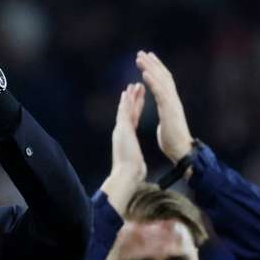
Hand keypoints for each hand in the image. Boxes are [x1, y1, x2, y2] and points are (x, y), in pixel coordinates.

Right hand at [100, 83, 146, 215]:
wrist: (126, 174)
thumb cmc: (132, 172)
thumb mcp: (135, 163)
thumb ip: (136, 161)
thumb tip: (139, 167)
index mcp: (127, 138)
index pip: (132, 120)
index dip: (135, 109)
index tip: (138, 100)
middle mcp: (122, 132)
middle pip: (128, 112)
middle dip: (133, 99)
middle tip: (135, 86)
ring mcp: (121, 129)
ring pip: (125, 109)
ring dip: (129, 97)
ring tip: (133, 85)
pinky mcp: (122, 129)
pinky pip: (124, 112)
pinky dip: (126, 101)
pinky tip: (127, 92)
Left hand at [136, 51, 193, 162]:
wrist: (181, 150)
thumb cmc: (173, 140)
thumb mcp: (167, 122)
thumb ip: (166, 114)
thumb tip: (165, 114)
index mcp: (171, 102)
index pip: (164, 81)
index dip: (156, 70)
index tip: (148, 60)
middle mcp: (173, 99)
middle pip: (163, 76)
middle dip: (152, 63)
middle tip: (141, 53)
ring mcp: (172, 103)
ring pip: (161, 80)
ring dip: (150, 68)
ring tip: (139, 58)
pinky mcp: (169, 109)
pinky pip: (159, 92)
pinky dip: (152, 82)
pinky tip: (144, 74)